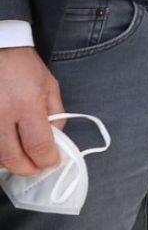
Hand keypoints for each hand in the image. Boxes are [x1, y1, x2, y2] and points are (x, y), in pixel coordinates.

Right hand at [0, 47, 63, 175]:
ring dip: (10, 163)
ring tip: (22, 159)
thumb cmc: (23, 66)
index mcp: (27, 105)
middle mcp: (2, 116)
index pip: (39, 146)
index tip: (53, 162)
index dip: (48, 160)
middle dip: (28, 169)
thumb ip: (55, 113)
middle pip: (13, 158)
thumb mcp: (49, 85)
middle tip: (37, 168)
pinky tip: (6, 149)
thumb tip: (54, 138)